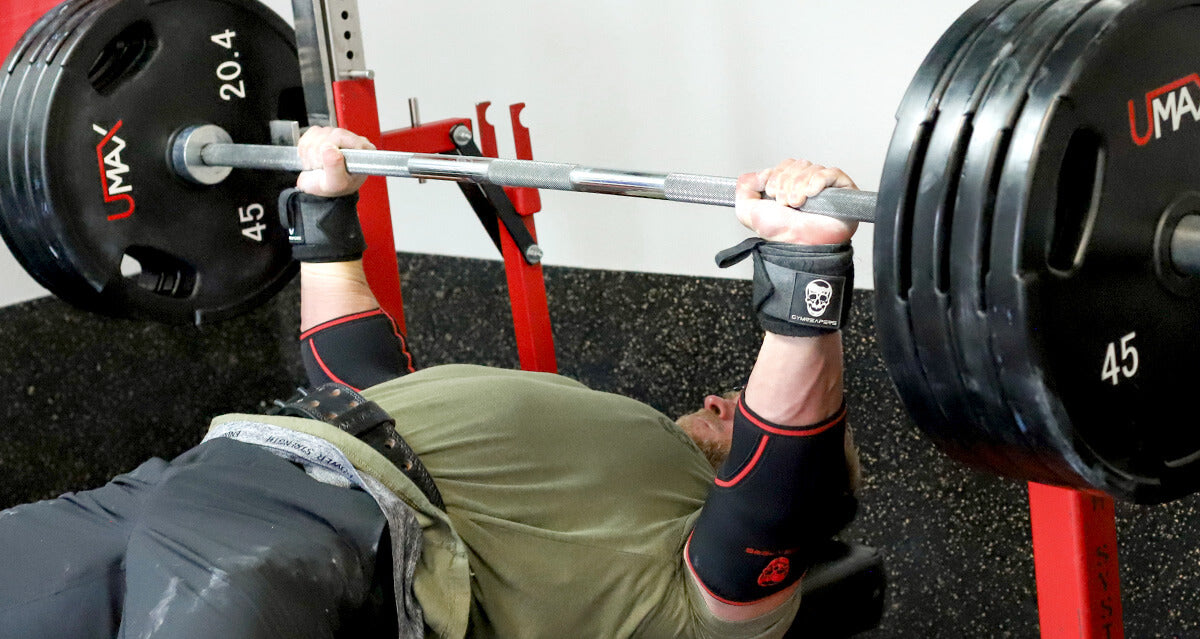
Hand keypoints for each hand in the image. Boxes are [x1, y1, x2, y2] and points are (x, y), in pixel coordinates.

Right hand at [295, 126, 375, 196]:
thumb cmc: (336, 189)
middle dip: (318, 153)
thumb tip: (328, 147)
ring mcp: (336, 136)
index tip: (325, 164)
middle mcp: (351, 140)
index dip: (328, 149)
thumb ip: (334, 167)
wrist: (323, 191)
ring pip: (316, 133)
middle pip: (328, 134)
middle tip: (321, 167)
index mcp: (362, 149)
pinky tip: (313, 159)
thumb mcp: (337, 184)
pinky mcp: (323, 135)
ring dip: (311, 152)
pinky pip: (309, 134)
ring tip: (318, 165)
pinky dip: (305, 149)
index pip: (341, 136)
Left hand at [735, 159, 858, 244]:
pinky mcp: (843, 189)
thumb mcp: (748, 211)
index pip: (785, 165)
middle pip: (797, 164)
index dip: (775, 175)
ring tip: (796, 204)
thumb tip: (755, 174)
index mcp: (789, 187)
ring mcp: (826, 187)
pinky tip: (811, 194)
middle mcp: (807, 185)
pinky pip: (831, 172)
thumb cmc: (781, 234)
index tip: (770, 192)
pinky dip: (817, 180)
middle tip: (784, 203)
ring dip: (798, 186)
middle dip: (785, 183)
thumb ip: (743, 188)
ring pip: (811, 168)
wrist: (800, 246)